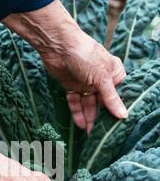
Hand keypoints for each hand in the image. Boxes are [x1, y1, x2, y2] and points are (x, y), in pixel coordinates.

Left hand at [3, 0, 127, 133]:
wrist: (58, 46)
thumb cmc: (85, 55)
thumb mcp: (101, 77)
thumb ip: (111, 98)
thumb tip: (123, 115)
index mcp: (113, 73)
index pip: (117, 94)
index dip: (116, 108)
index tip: (116, 124)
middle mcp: (100, 79)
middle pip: (102, 101)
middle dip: (101, 116)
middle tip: (101, 134)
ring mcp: (85, 82)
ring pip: (88, 104)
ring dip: (89, 117)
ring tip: (90, 134)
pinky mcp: (71, 85)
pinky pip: (75, 102)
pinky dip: (77, 112)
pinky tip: (80, 124)